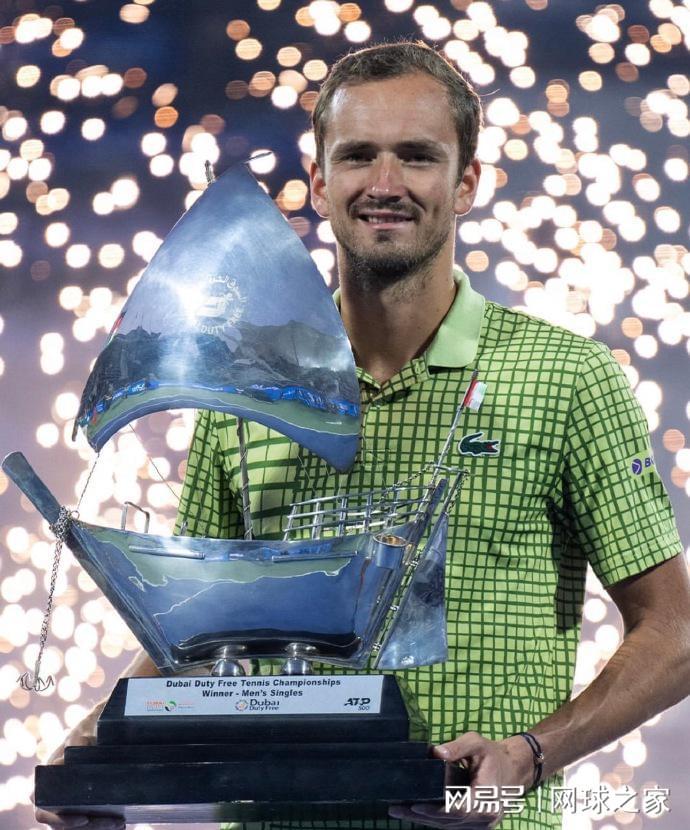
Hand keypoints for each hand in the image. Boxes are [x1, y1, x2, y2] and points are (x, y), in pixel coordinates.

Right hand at [35, 710, 124, 829]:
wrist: (102, 726)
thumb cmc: (89, 727)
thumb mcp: (84, 731)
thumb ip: (77, 741)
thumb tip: (61, 760)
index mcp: (46, 780)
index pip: (42, 809)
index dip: (59, 820)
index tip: (84, 819)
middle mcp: (52, 795)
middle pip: (61, 824)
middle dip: (88, 827)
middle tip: (112, 823)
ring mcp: (66, 802)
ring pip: (75, 826)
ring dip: (97, 828)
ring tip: (120, 823)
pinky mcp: (81, 804)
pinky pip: (87, 822)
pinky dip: (101, 825)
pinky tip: (121, 822)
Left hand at [389, 732, 533, 828]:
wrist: (515, 769)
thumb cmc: (495, 755)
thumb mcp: (477, 743)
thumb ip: (457, 747)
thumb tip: (435, 753)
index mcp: (485, 799)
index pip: (455, 810)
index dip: (434, 811)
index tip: (414, 805)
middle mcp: (484, 818)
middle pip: (448, 822)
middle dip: (421, 817)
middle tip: (395, 809)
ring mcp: (482, 825)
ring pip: (449, 827)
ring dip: (425, 821)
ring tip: (400, 811)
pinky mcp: (477, 825)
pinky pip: (454, 825)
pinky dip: (436, 820)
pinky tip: (417, 813)